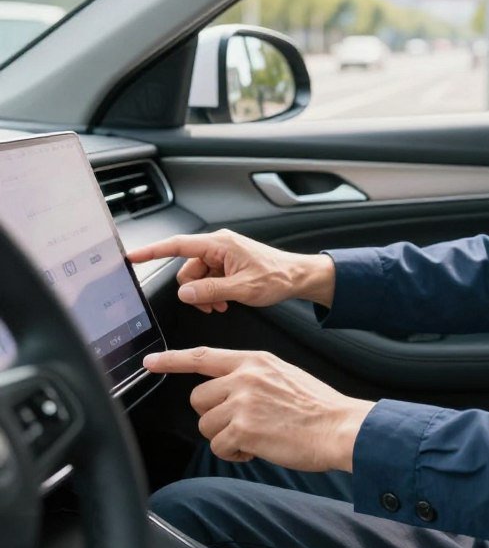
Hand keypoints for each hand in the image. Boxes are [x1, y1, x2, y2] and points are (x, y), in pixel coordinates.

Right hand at [127, 229, 335, 312]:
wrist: (297, 277)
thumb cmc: (277, 277)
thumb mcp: (242, 288)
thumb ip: (211, 291)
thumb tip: (186, 293)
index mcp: (220, 244)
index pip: (178, 246)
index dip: (153, 251)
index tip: (131, 256)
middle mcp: (219, 246)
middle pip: (187, 268)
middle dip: (194, 290)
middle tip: (212, 304)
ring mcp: (223, 255)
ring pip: (196, 277)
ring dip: (204, 294)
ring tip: (223, 304)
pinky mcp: (228, 264)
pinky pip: (208, 279)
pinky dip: (212, 292)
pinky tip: (225, 301)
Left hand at [143, 347, 372, 471]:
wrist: (338, 426)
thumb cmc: (317, 406)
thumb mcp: (283, 374)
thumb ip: (252, 377)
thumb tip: (228, 390)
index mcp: (255, 360)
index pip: (204, 356)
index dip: (173, 359)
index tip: (152, 361)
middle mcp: (245, 377)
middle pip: (198, 398)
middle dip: (213, 416)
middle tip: (240, 423)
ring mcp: (242, 402)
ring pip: (206, 425)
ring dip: (226, 437)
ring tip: (256, 435)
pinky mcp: (243, 428)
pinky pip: (220, 447)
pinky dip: (236, 453)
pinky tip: (258, 447)